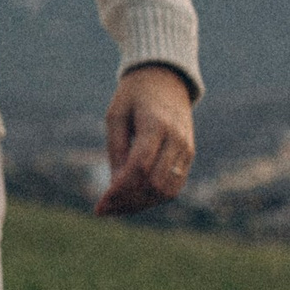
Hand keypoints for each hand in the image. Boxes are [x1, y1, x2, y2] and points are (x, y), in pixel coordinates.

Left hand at [94, 62, 196, 215]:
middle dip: (128, 201)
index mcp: (156, 125)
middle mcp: (177, 140)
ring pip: (167, 189)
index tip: (99, 203)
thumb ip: (116, 148)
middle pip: (154, 183)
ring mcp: (187, 149)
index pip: (140, 167)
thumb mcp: (115, 115)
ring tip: (115, 208)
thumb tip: (114, 183)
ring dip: (141, 204)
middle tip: (103, 210)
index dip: (119, 189)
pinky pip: (175, 185)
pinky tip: (132, 200)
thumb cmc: (133, 95)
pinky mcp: (189, 155)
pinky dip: (154, 197)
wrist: (165, 79)